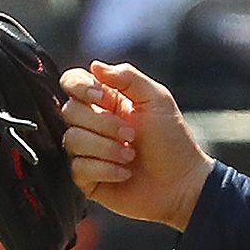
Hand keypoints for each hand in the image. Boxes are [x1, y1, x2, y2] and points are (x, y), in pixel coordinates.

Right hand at [61, 61, 211, 227]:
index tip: (103, 99)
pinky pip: (77, 168)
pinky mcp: (85, 179)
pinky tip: (124, 174)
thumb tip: (94, 65)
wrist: (180, 184)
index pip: (72, 82)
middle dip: (102, 124)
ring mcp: (86, 151)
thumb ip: (128, 77)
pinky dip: (104, 170)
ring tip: (130, 156)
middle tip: (131, 134)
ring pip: (72, 140)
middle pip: (69, 112)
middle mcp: (91, 123)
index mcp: (106, 100)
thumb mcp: (156, 99)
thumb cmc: (173, 140)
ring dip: (106, 149)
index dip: (80, 88)